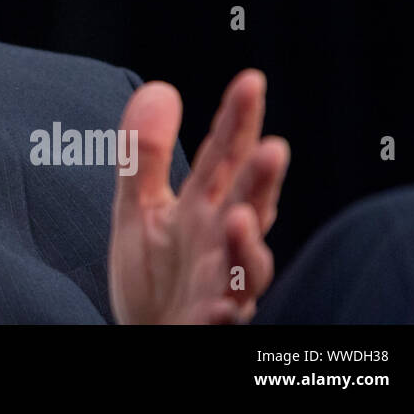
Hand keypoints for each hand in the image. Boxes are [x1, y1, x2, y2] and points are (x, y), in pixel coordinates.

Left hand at [109, 69, 289, 323]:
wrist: (149, 335)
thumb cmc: (155, 272)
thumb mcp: (139, 205)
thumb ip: (147, 152)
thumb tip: (158, 87)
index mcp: (205, 207)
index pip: (225, 155)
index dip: (238, 120)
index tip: (250, 80)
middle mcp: (221, 241)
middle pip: (248, 203)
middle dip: (262, 178)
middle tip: (274, 146)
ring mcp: (220, 282)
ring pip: (247, 263)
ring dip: (248, 244)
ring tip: (241, 218)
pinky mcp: (208, 322)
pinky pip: (223, 318)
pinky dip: (226, 310)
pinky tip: (224, 304)